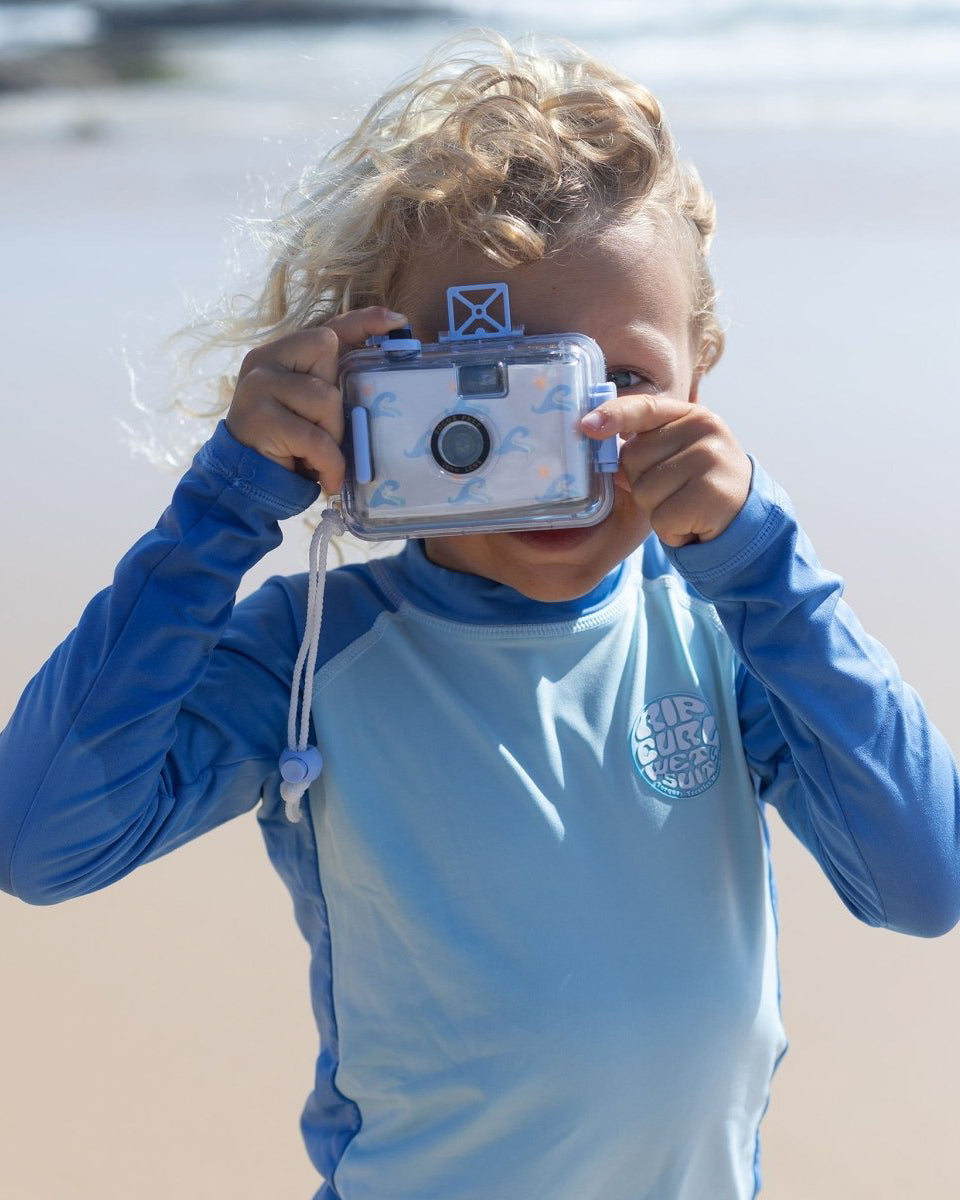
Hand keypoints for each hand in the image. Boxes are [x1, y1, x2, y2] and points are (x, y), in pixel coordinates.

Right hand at [225, 307, 408, 491]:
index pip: (329, 329)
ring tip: (320, 458)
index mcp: (282, 354)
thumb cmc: (290, 448)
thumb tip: (385, 375)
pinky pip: (315, 437)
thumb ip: (337, 390)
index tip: (397, 321)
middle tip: (325, 433)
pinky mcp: (259, 417)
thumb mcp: (317, 413)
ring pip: (325, 398)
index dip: (364, 322)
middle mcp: (265, 359)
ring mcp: (258, 385)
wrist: (246, 484)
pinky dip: (328, 462)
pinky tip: (326, 478)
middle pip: (328, 352)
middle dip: (338, 400)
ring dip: (332, 436)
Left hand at [580, 395, 751, 547]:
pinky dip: (670, 530)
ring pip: (643, 492)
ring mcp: (710, 460)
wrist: (746, 518)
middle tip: (674, 491)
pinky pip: (660, 518)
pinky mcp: (712, 494)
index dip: (613, 415)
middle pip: (632, 459)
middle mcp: (703, 430)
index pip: (643, 408)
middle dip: (641, 484)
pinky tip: (691, 523)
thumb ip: (644, 451)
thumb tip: (608, 464)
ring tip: (684, 507)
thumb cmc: (698, 485)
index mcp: (691, 415)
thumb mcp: (676, 457)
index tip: (587, 426)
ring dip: (656, 511)